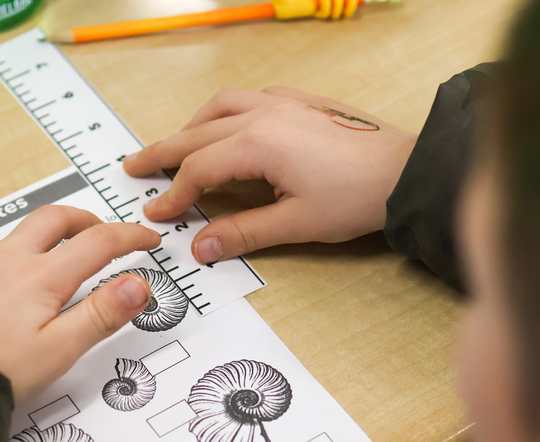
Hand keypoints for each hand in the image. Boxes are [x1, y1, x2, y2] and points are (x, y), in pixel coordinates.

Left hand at [0, 206, 160, 399]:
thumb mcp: (57, 353)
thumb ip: (101, 315)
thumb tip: (138, 284)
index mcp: (39, 279)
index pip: (98, 243)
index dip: (129, 236)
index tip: (146, 239)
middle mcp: (1, 259)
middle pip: (53, 220)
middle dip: (83, 221)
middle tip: (98, 233)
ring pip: (5, 244)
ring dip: (27, 254)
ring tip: (27, 291)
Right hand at [124, 87, 416, 263]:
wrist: (405, 171)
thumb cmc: (357, 197)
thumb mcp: (296, 223)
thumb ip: (243, 233)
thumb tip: (200, 246)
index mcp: (258, 144)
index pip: (199, 169)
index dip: (174, 194)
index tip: (157, 213)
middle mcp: (264, 114)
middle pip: (197, 133)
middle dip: (163, 152)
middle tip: (135, 167)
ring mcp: (283, 103)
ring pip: (220, 107)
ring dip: (192, 127)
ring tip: (176, 146)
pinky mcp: (301, 102)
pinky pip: (249, 97)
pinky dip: (224, 112)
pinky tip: (226, 125)